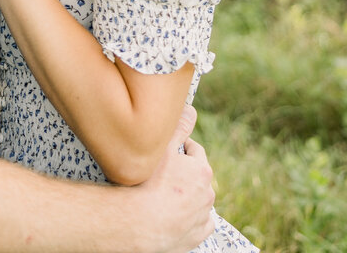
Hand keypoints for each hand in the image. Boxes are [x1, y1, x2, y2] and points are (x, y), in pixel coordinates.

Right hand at [131, 106, 215, 252]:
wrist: (139, 223)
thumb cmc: (148, 183)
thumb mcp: (162, 147)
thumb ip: (179, 127)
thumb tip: (191, 110)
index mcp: (202, 170)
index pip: (194, 150)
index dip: (180, 147)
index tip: (167, 151)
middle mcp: (207, 193)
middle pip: (197, 176)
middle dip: (184, 173)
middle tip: (163, 173)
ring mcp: (203, 216)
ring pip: (198, 200)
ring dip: (187, 196)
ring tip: (166, 195)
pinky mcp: (197, 235)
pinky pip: (200, 224)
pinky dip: (191, 219)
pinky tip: (176, 215)